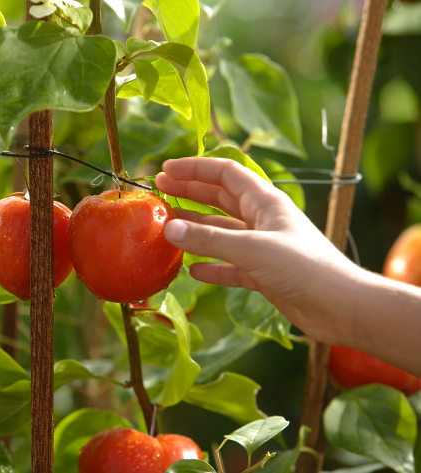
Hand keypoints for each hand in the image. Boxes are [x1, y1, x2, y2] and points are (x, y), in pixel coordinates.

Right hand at [155, 157, 360, 345]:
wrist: (341, 307)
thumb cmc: (303, 268)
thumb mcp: (252, 249)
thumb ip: (209, 240)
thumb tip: (169, 229)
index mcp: (265, 202)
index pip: (225, 173)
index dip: (195, 169)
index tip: (167, 169)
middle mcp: (263, 220)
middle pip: (220, 199)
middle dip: (191, 193)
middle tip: (160, 191)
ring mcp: (263, 247)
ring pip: (222, 232)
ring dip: (196, 230)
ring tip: (168, 228)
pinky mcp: (263, 274)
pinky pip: (230, 265)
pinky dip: (212, 266)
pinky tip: (193, 271)